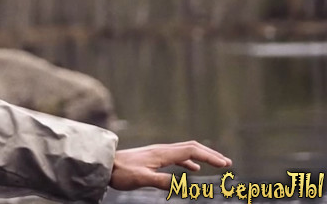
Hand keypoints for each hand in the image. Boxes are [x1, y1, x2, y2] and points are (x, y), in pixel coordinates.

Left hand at [110, 141, 231, 190]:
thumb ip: (162, 181)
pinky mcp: (153, 157)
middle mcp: (162, 149)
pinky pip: (177, 156)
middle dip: (211, 154)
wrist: (104, 164)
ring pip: (185, 150)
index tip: (225, 165)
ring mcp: (158, 152)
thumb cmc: (121, 172)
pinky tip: (193, 169)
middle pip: (192, 147)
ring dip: (202, 156)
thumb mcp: (143, 179)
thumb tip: (184, 185)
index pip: (192, 151)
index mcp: (163, 153)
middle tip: (227, 163)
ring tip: (216, 164)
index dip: (210, 157)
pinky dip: (190, 160)